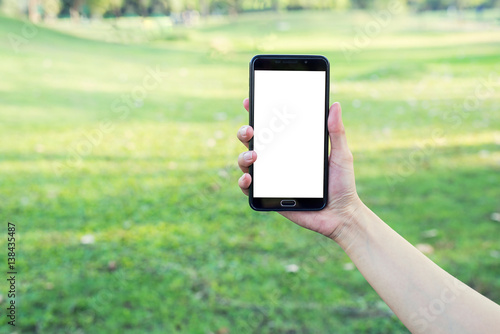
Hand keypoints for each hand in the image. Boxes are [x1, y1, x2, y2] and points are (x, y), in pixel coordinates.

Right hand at [237, 98, 362, 239]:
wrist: (341, 214)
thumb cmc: (342, 184)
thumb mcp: (341, 155)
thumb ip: (336, 132)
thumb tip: (335, 105)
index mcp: (292, 147)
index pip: (271, 127)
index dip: (257, 112)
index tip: (250, 101)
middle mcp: (278, 160)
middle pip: (253, 142)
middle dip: (245, 132)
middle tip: (250, 130)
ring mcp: (271, 177)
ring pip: (246, 162)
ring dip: (243, 156)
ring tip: (254, 156)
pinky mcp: (269, 196)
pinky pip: (249, 188)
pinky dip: (243, 182)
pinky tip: (248, 178)